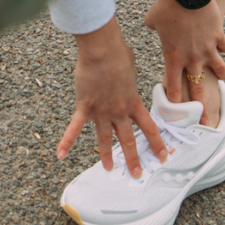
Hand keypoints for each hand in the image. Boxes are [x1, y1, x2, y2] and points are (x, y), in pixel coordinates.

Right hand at [57, 16, 166, 175]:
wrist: (102, 51)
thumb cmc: (117, 53)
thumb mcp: (131, 65)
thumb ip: (129, 74)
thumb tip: (127, 64)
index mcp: (133, 102)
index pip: (149, 128)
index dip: (157, 144)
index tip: (163, 156)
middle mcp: (119, 111)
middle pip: (129, 140)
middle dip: (133, 159)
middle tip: (137, 174)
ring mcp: (102, 111)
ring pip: (105, 138)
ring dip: (107, 155)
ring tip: (108, 168)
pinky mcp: (84, 107)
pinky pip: (75, 128)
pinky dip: (66, 142)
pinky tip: (60, 155)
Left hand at [144, 0, 224, 121]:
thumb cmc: (166, 6)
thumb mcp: (152, 20)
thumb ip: (153, 27)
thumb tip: (153, 25)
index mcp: (173, 57)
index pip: (171, 86)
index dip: (173, 101)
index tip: (175, 113)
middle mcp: (192, 58)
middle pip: (197, 88)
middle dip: (202, 108)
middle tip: (205, 122)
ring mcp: (208, 48)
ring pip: (219, 69)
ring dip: (221, 74)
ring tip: (223, 78)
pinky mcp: (219, 36)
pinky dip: (224, 47)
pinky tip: (223, 46)